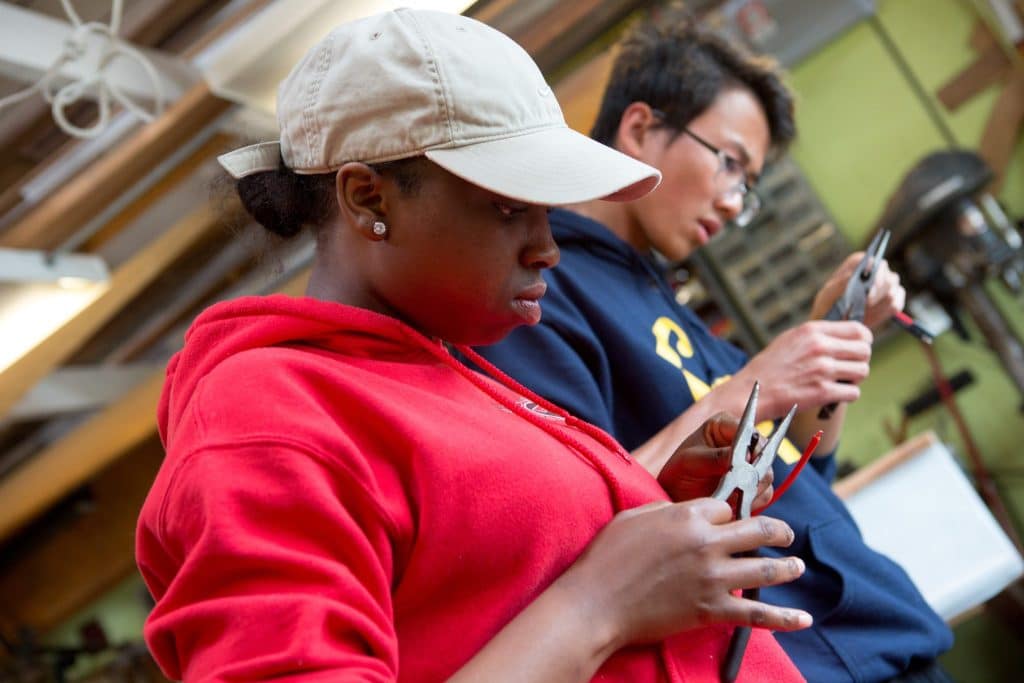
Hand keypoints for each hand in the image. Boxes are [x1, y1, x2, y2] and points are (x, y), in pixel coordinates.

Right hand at [561, 499, 809, 648]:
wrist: (597, 603)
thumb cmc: (607, 557)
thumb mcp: (635, 516)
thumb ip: (666, 509)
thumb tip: (685, 511)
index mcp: (687, 516)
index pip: (726, 507)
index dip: (730, 513)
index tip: (730, 520)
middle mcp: (707, 544)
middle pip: (757, 530)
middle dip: (777, 531)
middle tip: (786, 535)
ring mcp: (713, 578)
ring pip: (764, 568)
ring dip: (787, 567)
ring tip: (797, 566)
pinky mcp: (711, 610)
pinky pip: (757, 614)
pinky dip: (784, 617)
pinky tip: (803, 618)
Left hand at [657, 413, 772, 513]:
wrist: (676, 497)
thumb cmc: (678, 472)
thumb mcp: (690, 461)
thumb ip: (715, 457)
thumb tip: (745, 455)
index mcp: (724, 425)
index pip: (749, 431)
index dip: (752, 447)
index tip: (748, 463)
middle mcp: (742, 442)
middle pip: (765, 454)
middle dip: (752, 473)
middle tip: (738, 485)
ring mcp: (750, 464)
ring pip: (767, 476)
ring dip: (752, 489)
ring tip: (730, 496)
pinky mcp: (753, 485)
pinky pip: (765, 493)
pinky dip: (752, 501)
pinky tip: (733, 503)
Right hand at [734, 320, 871, 417]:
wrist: (752, 391)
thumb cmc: (770, 367)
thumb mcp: (790, 339)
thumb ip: (817, 335)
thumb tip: (845, 337)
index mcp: (812, 331)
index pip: (858, 330)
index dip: (864, 340)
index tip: (857, 348)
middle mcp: (819, 347)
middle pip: (865, 351)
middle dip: (860, 360)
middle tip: (848, 368)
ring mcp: (822, 370)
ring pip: (862, 371)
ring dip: (854, 378)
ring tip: (839, 381)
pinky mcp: (823, 392)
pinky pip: (853, 392)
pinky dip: (847, 395)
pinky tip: (833, 394)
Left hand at [811, 253, 905, 328]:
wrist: (834, 322)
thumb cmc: (828, 305)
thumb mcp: (827, 296)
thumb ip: (838, 285)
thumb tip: (851, 276)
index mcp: (858, 263)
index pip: (873, 262)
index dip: (874, 273)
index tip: (868, 287)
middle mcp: (876, 271)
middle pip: (889, 277)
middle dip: (878, 292)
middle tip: (866, 302)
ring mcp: (887, 285)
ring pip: (893, 292)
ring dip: (878, 305)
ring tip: (863, 313)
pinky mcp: (893, 300)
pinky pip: (896, 305)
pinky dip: (884, 313)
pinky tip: (871, 319)